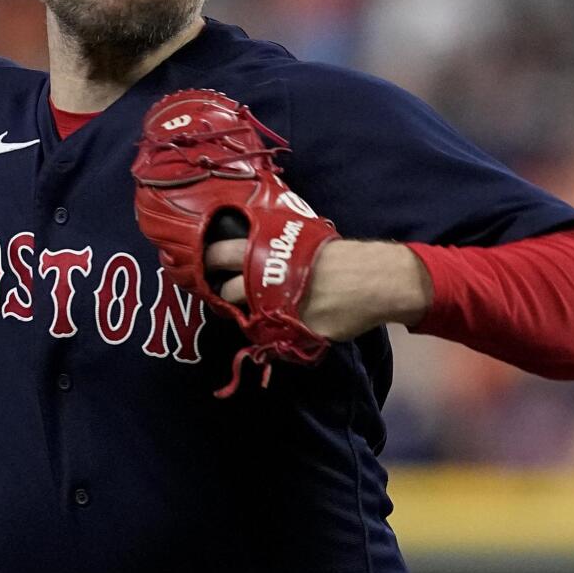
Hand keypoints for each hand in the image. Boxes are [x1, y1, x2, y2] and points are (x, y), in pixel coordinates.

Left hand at [205, 238, 431, 340]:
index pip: (219, 253)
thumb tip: (245, 249)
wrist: (373, 281)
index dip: (206, 261)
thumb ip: (271, 245)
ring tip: (256, 308)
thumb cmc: (338, 255)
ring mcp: (277, 308)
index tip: (199, 266)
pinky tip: (281, 323)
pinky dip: (273, 331)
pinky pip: (272, 336)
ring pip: (246, 316)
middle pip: (225, 291)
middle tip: (222, 293)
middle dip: (221, 294)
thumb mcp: (299, 237)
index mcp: (265, 249)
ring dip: (246, 314)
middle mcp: (265, 279)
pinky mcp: (292, 332)